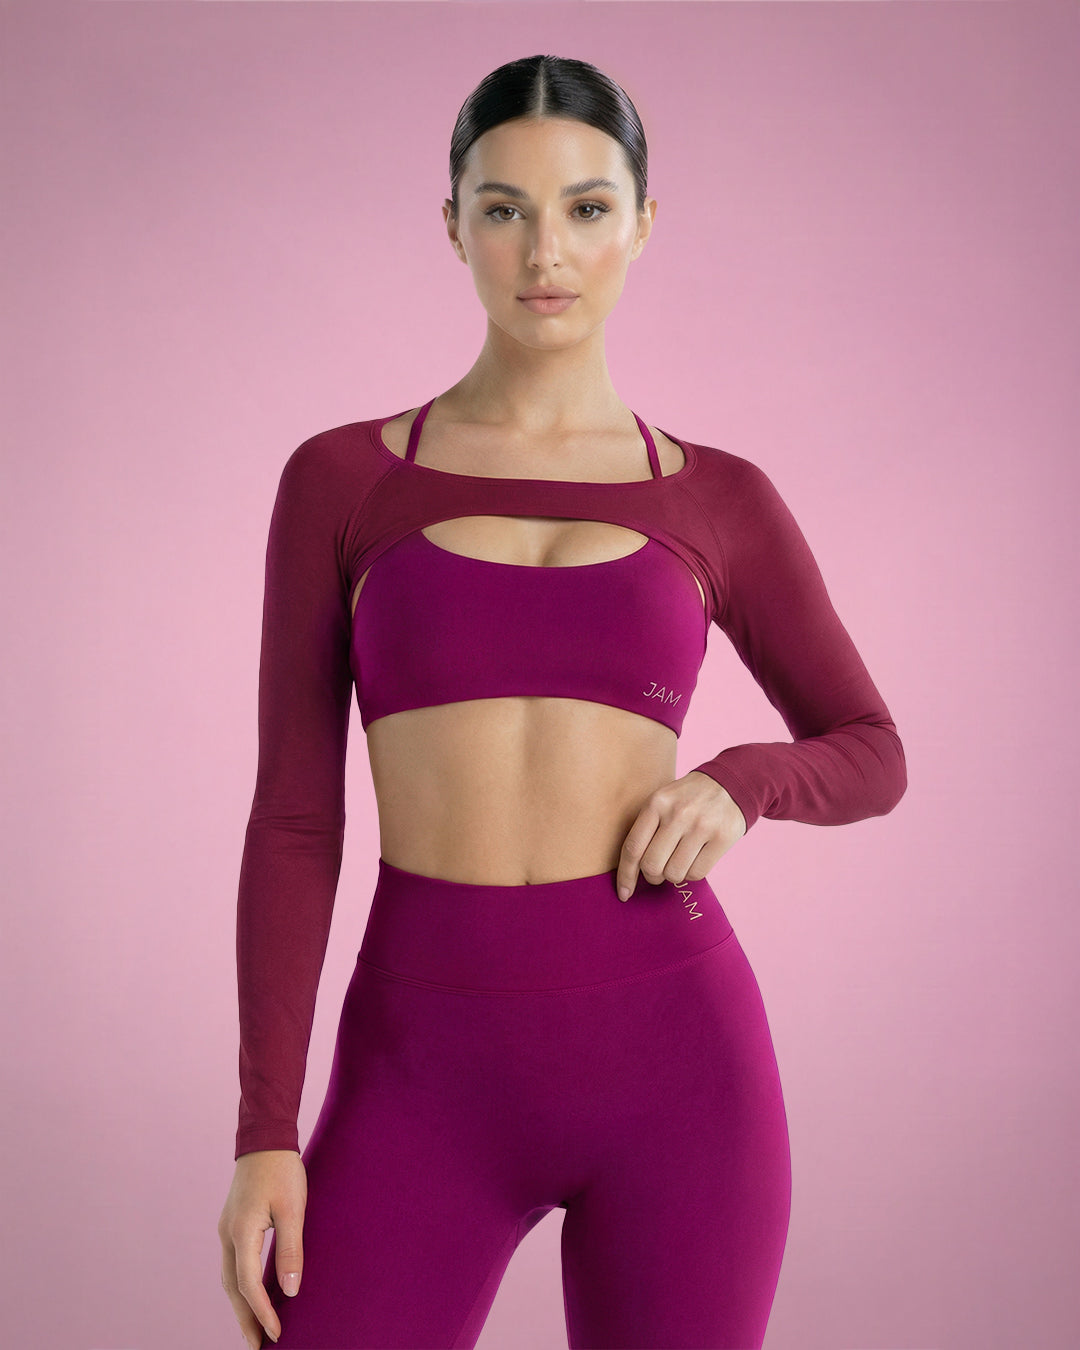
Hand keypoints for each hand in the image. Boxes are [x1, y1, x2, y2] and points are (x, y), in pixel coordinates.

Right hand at [218, 1149, 307, 1348]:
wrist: (265, 1139)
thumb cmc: (282, 1171)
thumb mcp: (293, 1209)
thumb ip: (290, 1249)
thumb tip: (290, 1290)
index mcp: (240, 1232)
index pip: (248, 1285)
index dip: (262, 1312)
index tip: (276, 1335)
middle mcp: (227, 1235)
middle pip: (232, 1288)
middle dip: (244, 1319)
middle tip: (256, 1347)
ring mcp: (226, 1229)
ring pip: (229, 1277)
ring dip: (241, 1304)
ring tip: (254, 1328)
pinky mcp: (232, 1224)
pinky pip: (233, 1263)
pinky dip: (241, 1285)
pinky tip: (253, 1294)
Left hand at [616, 770, 746, 900]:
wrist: (729, 784)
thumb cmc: (687, 800)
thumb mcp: (662, 801)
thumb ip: (646, 829)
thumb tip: (631, 871)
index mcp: (656, 803)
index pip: (633, 848)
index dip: (626, 875)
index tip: (624, 893)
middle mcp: (677, 814)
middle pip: (651, 865)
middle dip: (652, 876)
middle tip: (659, 871)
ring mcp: (701, 826)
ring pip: (674, 873)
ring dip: (673, 875)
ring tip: (679, 861)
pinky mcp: (721, 837)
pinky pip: (697, 873)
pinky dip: (692, 874)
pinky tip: (695, 859)